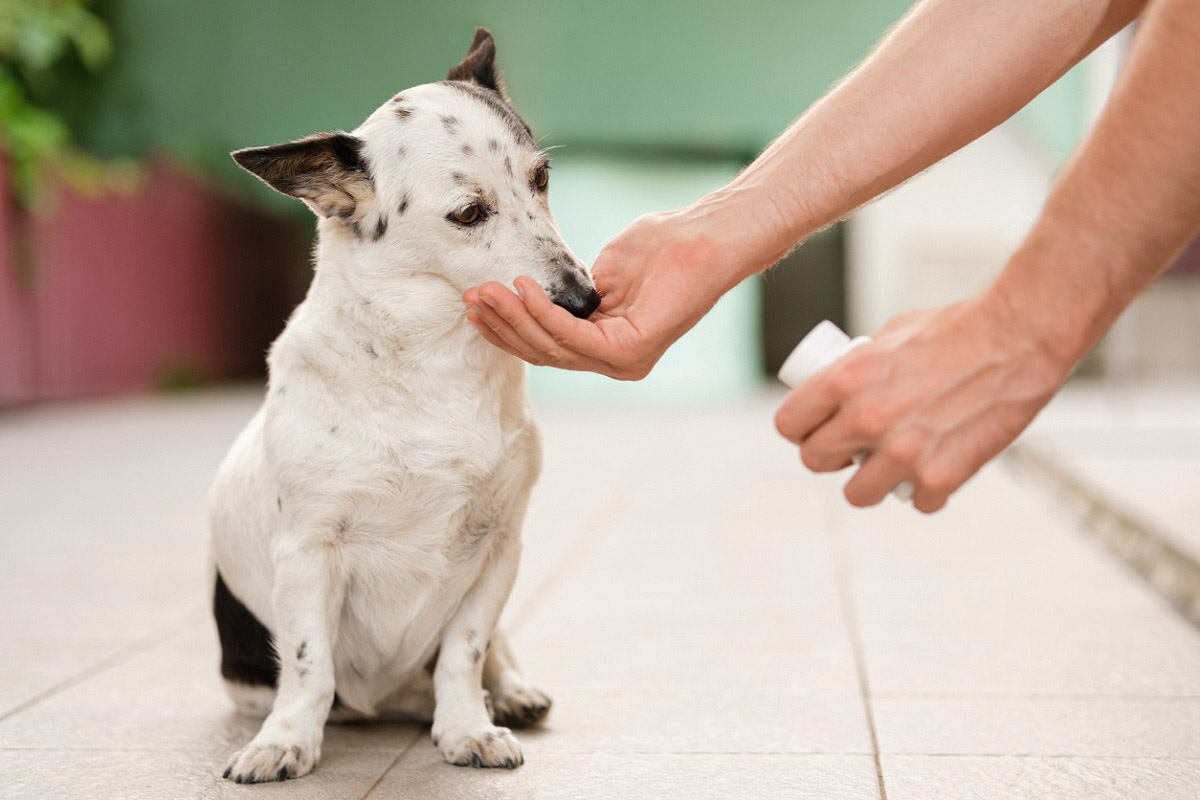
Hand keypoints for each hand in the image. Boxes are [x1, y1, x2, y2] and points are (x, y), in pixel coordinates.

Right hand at [462, 209, 740, 379]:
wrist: (703, 239)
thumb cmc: (661, 248)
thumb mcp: (602, 275)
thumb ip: (570, 295)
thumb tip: (534, 297)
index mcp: (609, 349)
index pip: (548, 348)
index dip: (508, 329)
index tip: (476, 306)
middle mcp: (616, 364)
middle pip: (544, 353)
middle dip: (502, 325)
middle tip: (471, 298)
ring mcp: (625, 362)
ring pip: (554, 346)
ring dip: (514, 317)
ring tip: (487, 291)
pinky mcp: (632, 350)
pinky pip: (574, 335)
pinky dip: (543, 312)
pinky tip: (522, 288)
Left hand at [773, 293, 1072, 512]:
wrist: (1020, 336)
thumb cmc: (959, 326)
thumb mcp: (891, 334)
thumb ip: (859, 365)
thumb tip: (839, 387)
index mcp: (845, 379)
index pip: (789, 424)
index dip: (800, 429)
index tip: (814, 430)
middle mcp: (866, 419)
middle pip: (814, 461)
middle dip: (831, 456)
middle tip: (850, 449)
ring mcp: (902, 452)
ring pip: (856, 494)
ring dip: (871, 482)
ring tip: (889, 466)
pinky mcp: (940, 476)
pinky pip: (916, 502)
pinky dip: (926, 491)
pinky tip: (936, 468)